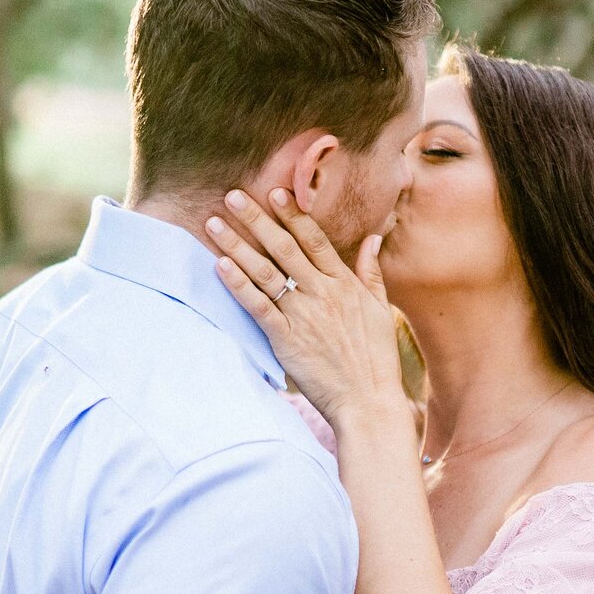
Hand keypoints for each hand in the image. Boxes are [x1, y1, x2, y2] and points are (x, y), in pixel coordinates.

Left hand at [207, 189, 409, 429]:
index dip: (293, 214)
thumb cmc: (375, 359)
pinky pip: (258, 306)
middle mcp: (322, 293)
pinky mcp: (286, 339)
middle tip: (232, 195)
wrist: (368, 401)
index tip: (275, 192)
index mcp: (344, 284)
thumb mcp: (380, 309)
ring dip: (237, 245)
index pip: (315, 239)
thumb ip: (371, 271)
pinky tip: (219, 266)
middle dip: (256, 219)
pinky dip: (238, 285)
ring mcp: (303, 315)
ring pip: (265, 271)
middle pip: (284, 247)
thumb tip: (372, 239)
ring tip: (214, 224)